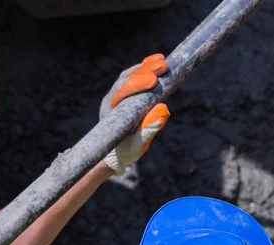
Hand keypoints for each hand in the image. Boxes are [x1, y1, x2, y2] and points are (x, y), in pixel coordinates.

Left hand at [100, 54, 169, 174]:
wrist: (118, 154)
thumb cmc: (127, 151)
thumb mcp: (138, 145)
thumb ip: (148, 129)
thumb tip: (163, 109)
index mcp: (110, 111)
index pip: (120, 91)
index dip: (137, 84)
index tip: (153, 81)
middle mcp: (112, 99)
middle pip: (126, 79)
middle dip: (144, 72)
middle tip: (163, 67)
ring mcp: (118, 95)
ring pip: (131, 76)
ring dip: (147, 68)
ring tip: (163, 63)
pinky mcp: (127, 94)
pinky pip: (136, 77)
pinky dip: (147, 69)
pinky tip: (159, 60)